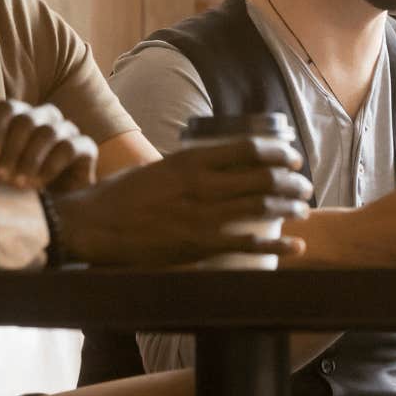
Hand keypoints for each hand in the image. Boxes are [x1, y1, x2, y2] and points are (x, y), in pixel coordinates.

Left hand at [0, 86, 97, 190]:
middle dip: (11, 149)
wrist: (43, 208)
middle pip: (27, 120)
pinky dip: (50, 167)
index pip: (7, 107)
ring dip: (29, 160)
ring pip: (48, 133)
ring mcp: (68, 130)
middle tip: (0, 175)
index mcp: (22, 114)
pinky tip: (39, 184)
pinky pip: (68, 148)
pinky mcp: (85, 147)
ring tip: (18, 183)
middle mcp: (46, 117)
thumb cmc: (12, 176)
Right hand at [53, 137, 311, 267]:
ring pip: (261, 209)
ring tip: (303, 207)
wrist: (91, 227)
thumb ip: (187, 167)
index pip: (249, 149)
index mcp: (191, 161)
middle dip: (291, 181)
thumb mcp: (157, 168)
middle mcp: (201, 186)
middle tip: (304, 184)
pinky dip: (277, 245)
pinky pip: (247, 245)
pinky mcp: (198, 246)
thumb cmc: (119, 196)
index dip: (278, 152)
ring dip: (290, 207)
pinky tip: (296, 246)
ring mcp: (201, 217)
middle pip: (263, 178)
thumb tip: (212, 164)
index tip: (292, 157)